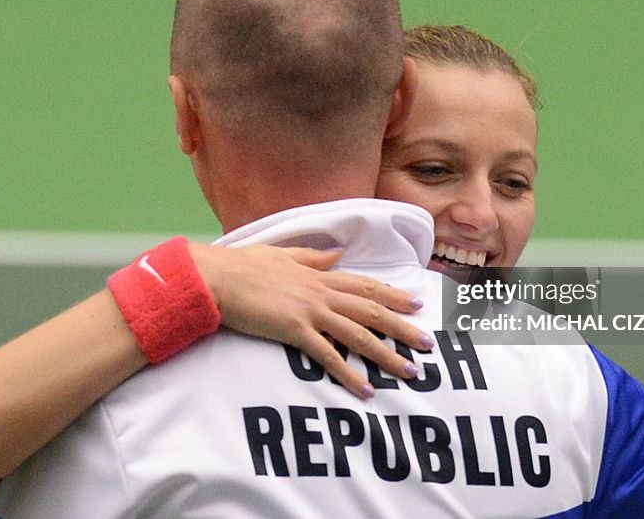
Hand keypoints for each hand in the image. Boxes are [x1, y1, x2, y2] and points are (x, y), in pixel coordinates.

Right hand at [188, 242, 431, 398]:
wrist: (216, 278)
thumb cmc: (242, 266)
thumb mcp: (282, 255)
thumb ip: (313, 257)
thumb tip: (337, 254)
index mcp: (318, 275)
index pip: (365, 286)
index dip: (393, 294)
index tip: (417, 303)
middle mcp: (321, 292)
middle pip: (372, 310)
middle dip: (403, 327)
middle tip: (427, 342)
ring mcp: (310, 311)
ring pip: (359, 334)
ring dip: (386, 354)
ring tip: (409, 370)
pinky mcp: (295, 331)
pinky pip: (329, 356)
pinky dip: (350, 374)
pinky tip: (366, 390)